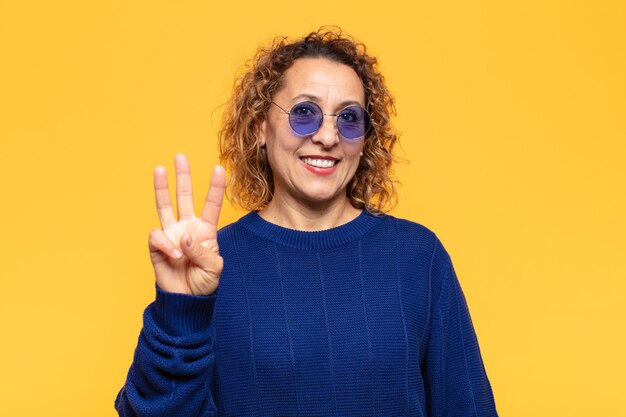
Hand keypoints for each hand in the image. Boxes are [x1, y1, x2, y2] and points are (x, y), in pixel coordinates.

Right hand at [148, 153, 225, 295]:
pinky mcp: (157, 245)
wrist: (186, 299)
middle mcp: (187, 227)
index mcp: (206, 230)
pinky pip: (158, 237)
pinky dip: (166, 245)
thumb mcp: (214, 268)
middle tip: (180, 156)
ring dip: (161, 187)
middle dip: (183, 176)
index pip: (211, 205)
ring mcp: (171, 234)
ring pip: (164, 206)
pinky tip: (174, 256)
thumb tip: (184, 239)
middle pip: (184, 197)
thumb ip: (202, 252)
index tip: (220, 169)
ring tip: (159, 169)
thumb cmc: (204, 282)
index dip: (215, 188)